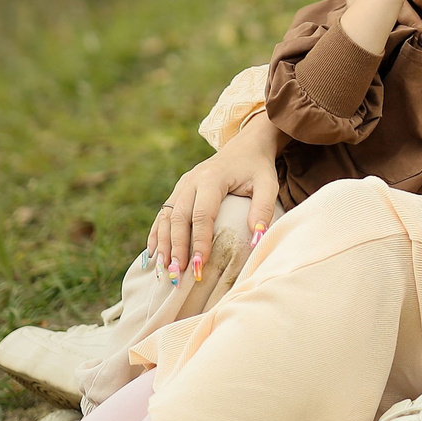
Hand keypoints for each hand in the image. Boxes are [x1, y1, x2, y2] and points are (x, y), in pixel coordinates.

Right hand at [148, 112, 282, 279]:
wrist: (245, 146)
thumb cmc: (257, 168)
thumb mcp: (267, 184)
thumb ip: (263, 209)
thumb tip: (257, 240)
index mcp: (212, 178)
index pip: (203, 214)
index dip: (199, 241)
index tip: (199, 266)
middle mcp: (191, 180)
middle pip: (179, 218)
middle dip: (177, 248)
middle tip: (177, 275)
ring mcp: (182, 185)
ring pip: (167, 217)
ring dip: (164, 245)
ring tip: (164, 271)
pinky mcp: (179, 190)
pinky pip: (163, 214)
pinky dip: (157, 234)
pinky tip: (153, 255)